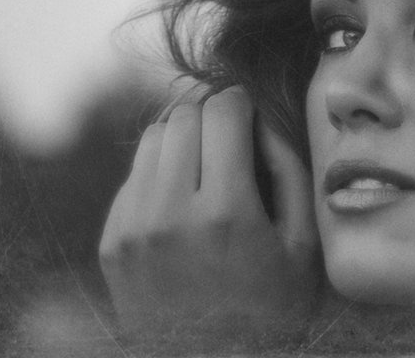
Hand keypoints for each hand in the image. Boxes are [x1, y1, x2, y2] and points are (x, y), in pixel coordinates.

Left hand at [99, 86, 318, 333]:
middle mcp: (169, 215)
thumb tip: (261, 119)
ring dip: (182, 139)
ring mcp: (132, 228)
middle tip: (230, 141)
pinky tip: (181, 201)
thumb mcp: (302, 246)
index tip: (249, 114)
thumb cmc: (271, 311)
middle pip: (185, 116)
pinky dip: (160, 172)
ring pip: (154, 138)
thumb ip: (289, 171)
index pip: (223, 112)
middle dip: (212, 118)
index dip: (241, 103)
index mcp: (225, 213)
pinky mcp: (111, 242)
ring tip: (204, 168)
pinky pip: (134, 175)